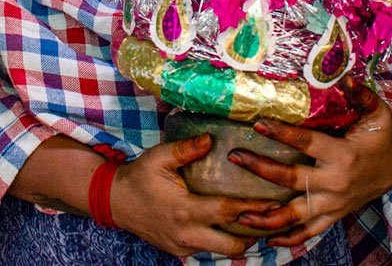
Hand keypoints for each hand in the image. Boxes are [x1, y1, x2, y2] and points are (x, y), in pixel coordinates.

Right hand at [110, 133, 280, 258]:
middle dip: (257, 234)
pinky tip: (235, 227)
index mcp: (184, 210)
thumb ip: (186, 149)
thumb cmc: (139, 176)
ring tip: (260, 224)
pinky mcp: (180, 251)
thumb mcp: (159, 157)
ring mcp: (183, 246)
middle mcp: (187, 234)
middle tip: (275, 219)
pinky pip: (208, 250)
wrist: (115, 201)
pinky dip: (224, 241)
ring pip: (223, 252)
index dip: (255, 208)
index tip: (276, 202)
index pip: (228, 212)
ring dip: (242, 240)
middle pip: (233, 245)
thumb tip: (212, 139)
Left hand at [225, 91, 391, 246]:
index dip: (282, 133)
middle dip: (261, 168)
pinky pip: (308, 232)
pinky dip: (288, 238)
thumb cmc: (381, 137)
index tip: (258, 124)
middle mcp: (335, 183)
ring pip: (296, 215)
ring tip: (240, 212)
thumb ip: (361, 96)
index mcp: (343, 156)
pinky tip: (264, 238)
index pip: (307, 143)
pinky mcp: (333, 215)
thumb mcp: (377, 113)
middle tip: (235, 157)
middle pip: (292, 179)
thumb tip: (345, 78)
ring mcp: (333, 204)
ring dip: (267, 217)